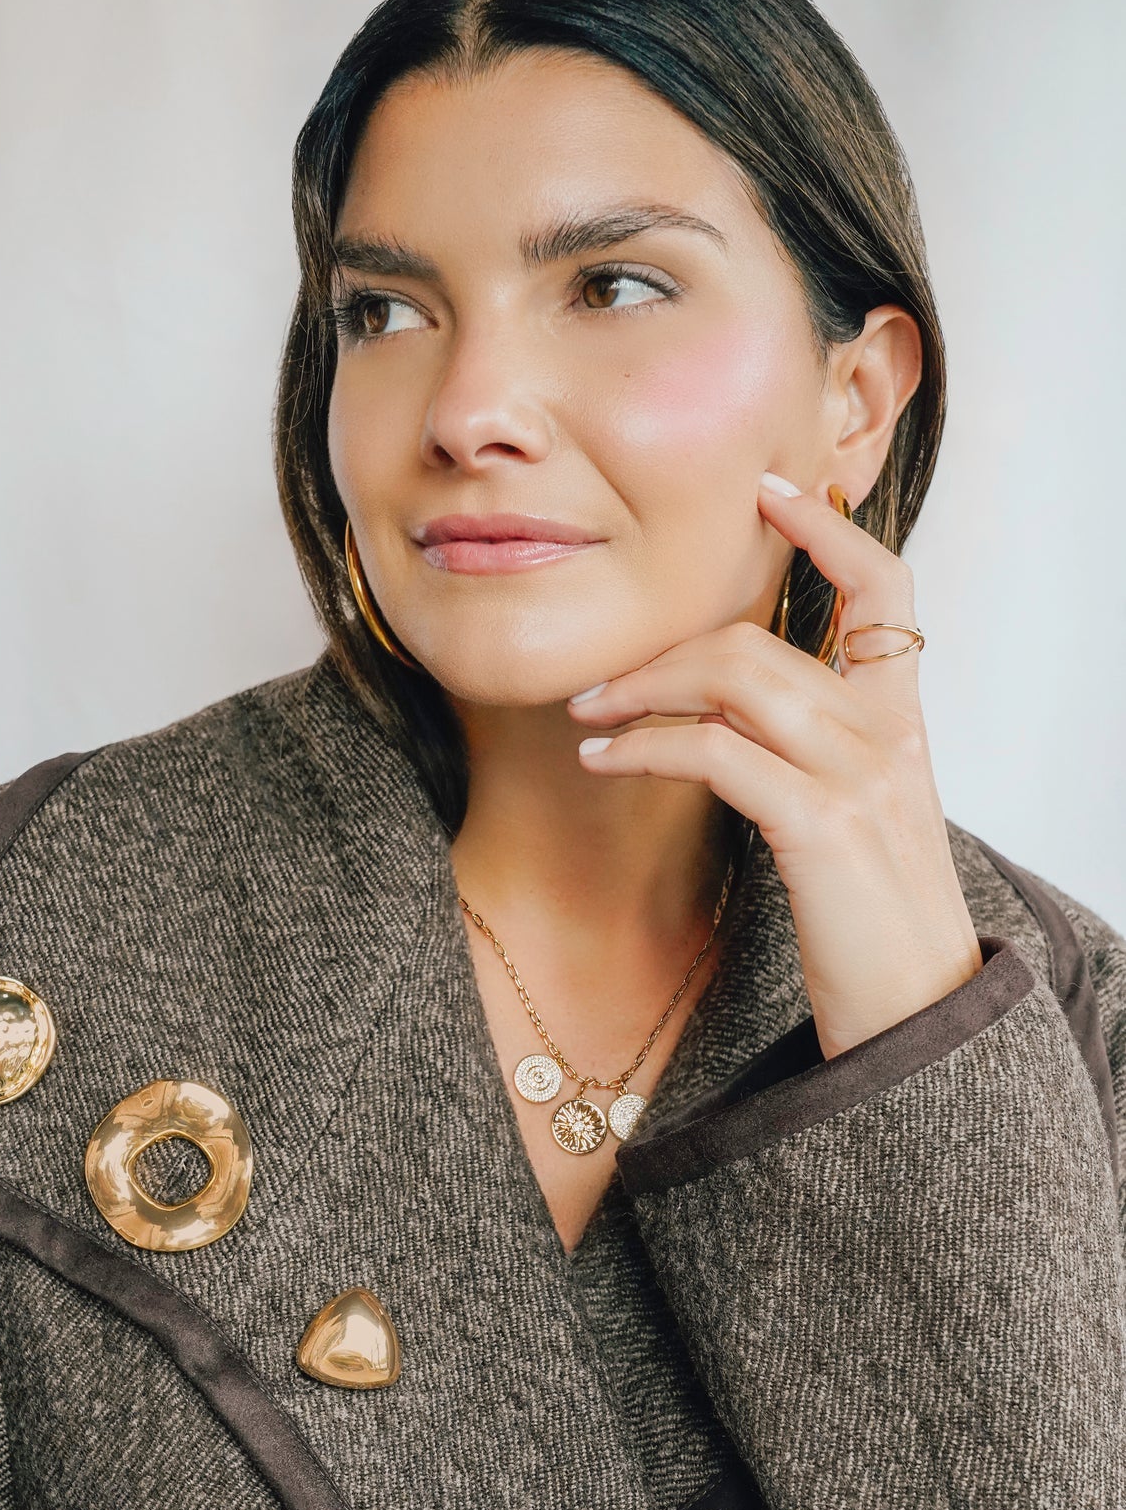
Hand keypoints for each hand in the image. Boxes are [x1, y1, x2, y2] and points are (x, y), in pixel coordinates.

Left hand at [567, 474, 982, 1060]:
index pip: (886, 591)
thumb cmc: (873, 931)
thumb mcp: (854, 825)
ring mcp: (860, 777)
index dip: (830, 528)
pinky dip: (646, 748)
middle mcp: (887, 737)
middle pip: (762, 641)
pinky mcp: (822, 827)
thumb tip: (721, 724)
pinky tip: (606, 761)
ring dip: (643, 691)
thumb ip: (807, 761)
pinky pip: (717, 753)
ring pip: (736, 679)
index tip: (771, 490)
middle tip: (598, 684)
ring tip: (588, 717)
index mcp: (901, 727)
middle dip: (664, 653)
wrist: (920, 1019)